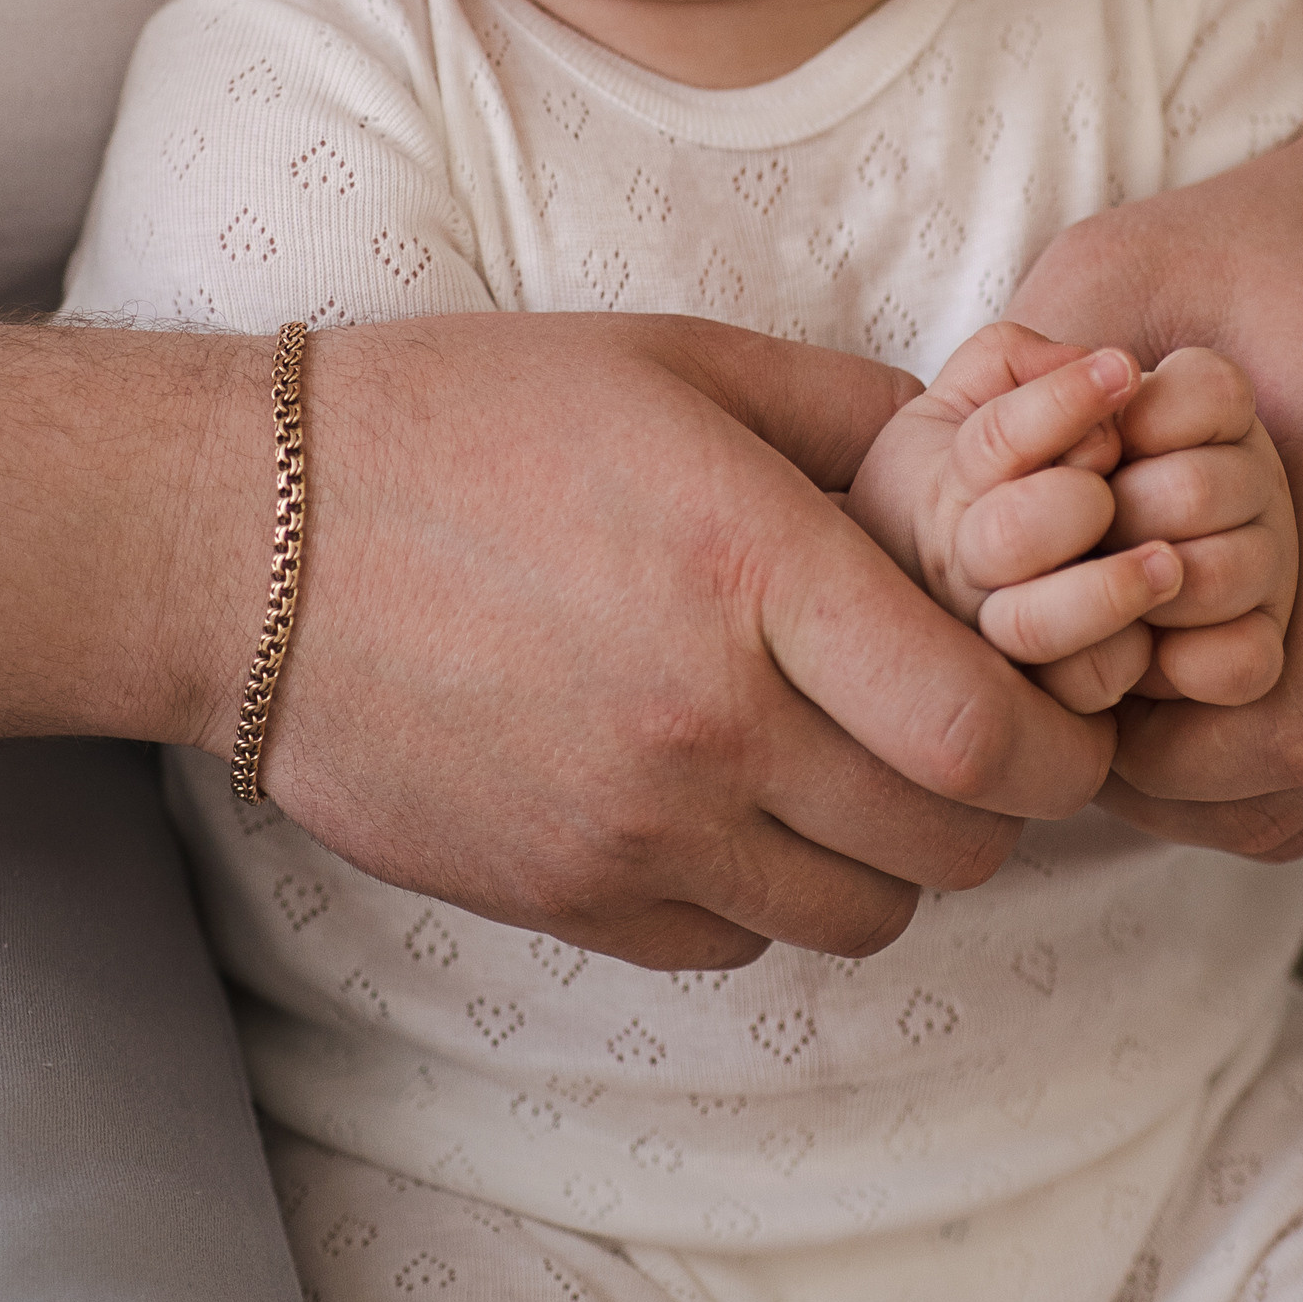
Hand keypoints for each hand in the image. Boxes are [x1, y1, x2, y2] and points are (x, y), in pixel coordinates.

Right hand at [210, 313, 1125, 972]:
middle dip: (989, 799)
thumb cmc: (464, 417)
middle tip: (958, 734)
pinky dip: (762, 891)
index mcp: (754, 572)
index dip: (1058, 739)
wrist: (244, 539)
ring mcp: (630, 830)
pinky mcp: (562, 897)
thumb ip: (853, 408)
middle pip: (950, 844)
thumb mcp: (676, 359)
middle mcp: (707, 723)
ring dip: (882, 855)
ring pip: (857, 915)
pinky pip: (734, 942)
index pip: (986, 730)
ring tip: (837, 767)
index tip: (1054, 707)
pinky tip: (720, 799)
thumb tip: (988, 452)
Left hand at [1005, 31, 1302, 856]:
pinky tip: (1221, 688)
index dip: (1146, 755)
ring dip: (1232, 780)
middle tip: (1081, 728)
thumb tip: (938, 533)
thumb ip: (1033, 400)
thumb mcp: (1130, 270)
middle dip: (1175, 783)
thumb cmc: (1277, 229)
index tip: (1065, 703)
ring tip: (1139, 708)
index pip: (1268, 729)